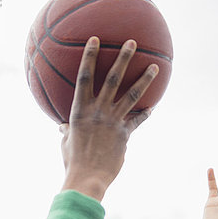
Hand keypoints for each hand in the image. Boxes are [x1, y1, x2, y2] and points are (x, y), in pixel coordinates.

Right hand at [60, 37, 157, 200]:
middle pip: (113, 79)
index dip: (90, 57)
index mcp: (80, 111)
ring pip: (132, 95)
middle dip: (123, 59)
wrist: (88, 178)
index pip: (84, 78)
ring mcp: (113, 122)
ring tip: (154, 67)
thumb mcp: (65, 143)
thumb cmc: (72, 162)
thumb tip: (63, 127)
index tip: (95, 40)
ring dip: (144, 79)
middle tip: (132, 42)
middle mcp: (98, 112)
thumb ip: (67, 130)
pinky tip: (153, 107)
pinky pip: (137, 120)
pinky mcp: (125, 134)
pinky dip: (144, 113)